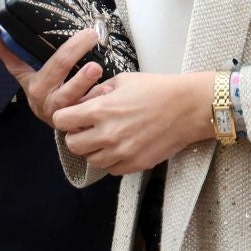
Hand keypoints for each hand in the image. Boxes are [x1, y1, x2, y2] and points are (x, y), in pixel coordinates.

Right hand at [0, 22, 104, 128]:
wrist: (49, 116)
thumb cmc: (38, 85)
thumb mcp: (20, 68)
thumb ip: (4, 48)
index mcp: (34, 85)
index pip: (52, 66)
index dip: (68, 50)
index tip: (86, 33)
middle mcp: (49, 102)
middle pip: (66, 86)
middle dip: (79, 67)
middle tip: (93, 44)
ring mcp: (65, 115)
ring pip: (78, 104)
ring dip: (91, 89)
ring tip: (101, 71)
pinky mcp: (78, 123)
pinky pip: (89, 115)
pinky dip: (100, 102)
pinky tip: (112, 90)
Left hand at [55, 72, 215, 176]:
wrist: (188, 107)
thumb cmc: (158, 89)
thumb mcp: (122, 80)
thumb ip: (98, 92)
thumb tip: (82, 102)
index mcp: (101, 110)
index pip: (62, 120)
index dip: (65, 116)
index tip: (72, 114)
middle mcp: (108, 134)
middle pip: (72, 145)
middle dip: (75, 135)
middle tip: (86, 128)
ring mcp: (122, 152)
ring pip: (90, 161)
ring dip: (93, 150)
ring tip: (105, 137)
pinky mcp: (136, 164)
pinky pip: (111, 170)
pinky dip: (110, 161)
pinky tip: (119, 147)